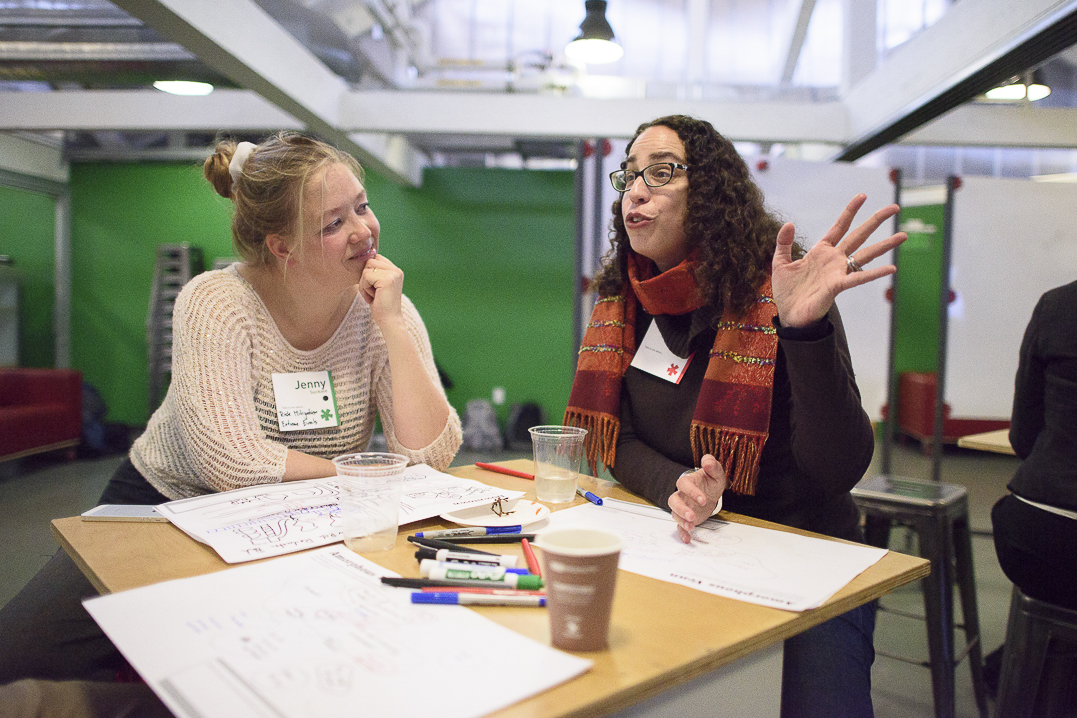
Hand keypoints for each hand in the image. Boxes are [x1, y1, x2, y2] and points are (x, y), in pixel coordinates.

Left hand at [359, 254, 403, 326]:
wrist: (389, 320)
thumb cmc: (382, 305)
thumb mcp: (378, 285)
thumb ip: (375, 272)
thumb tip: (366, 256)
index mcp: (396, 271)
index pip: (376, 258)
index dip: (370, 271)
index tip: (374, 286)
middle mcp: (396, 270)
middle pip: (370, 262)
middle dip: (366, 278)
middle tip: (373, 292)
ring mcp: (393, 274)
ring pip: (366, 269)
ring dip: (364, 284)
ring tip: (373, 295)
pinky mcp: (387, 279)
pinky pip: (366, 277)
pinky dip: (364, 289)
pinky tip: (372, 297)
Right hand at [669, 454, 726, 543]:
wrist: (710, 493)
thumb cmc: (711, 482)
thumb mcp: (716, 473)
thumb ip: (712, 466)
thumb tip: (708, 460)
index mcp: (687, 482)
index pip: (683, 484)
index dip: (691, 492)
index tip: (703, 499)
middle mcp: (681, 495)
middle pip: (674, 501)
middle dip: (681, 509)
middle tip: (692, 516)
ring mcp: (682, 507)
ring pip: (675, 514)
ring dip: (681, 521)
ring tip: (691, 526)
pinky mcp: (685, 518)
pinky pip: (679, 526)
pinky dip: (682, 533)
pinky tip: (687, 539)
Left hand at [772, 194, 906, 327]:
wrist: (789, 315)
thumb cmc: (787, 290)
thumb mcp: (780, 262)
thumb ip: (784, 243)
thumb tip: (789, 223)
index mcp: (822, 251)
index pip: (840, 226)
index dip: (850, 211)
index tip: (863, 196)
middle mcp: (835, 259)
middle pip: (859, 235)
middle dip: (876, 221)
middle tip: (894, 208)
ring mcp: (839, 272)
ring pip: (866, 254)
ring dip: (885, 245)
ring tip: (904, 235)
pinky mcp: (838, 286)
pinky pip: (859, 278)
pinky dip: (875, 273)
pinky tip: (891, 268)